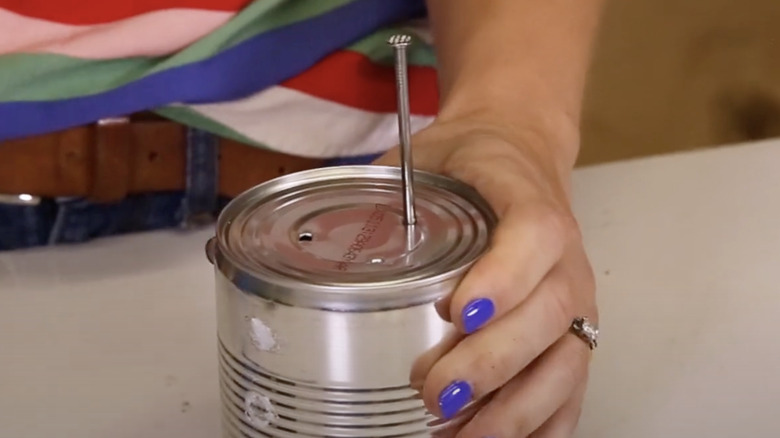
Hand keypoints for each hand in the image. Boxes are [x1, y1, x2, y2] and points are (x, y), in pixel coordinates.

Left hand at [374, 116, 597, 437]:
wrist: (518, 154)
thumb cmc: (470, 164)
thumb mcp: (423, 158)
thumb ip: (380, 196)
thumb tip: (314, 242)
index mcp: (528, 200)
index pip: (534, 235)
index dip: (503, 278)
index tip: (457, 313)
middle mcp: (563, 256)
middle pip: (549, 313)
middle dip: (491, 362)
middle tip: (434, 392)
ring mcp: (574, 300)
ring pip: (565, 361)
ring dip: (516, 408)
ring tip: (459, 436)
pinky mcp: (572, 335)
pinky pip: (572, 388)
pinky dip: (541, 426)